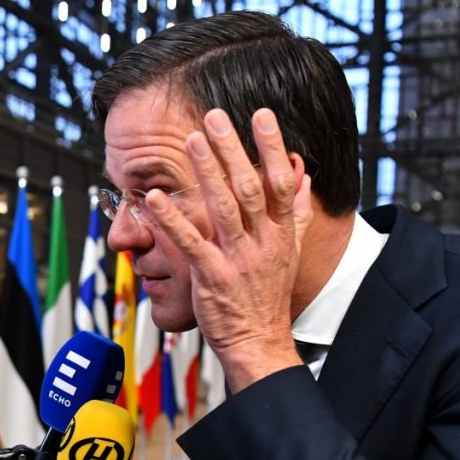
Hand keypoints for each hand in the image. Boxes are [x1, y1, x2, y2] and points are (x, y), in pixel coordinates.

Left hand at [144, 108, 312, 391]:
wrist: (259, 344)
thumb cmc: (267, 297)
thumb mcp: (290, 253)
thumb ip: (297, 213)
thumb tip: (304, 178)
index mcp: (283, 234)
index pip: (280, 182)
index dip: (271, 147)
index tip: (261, 114)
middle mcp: (263, 243)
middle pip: (249, 187)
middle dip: (232, 149)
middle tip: (214, 116)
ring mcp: (238, 260)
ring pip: (223, 209)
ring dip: (206, 172)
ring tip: (192, 141)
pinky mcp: (212, 278)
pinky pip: (191, 243)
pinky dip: (173, 219)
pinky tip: (155, 198)